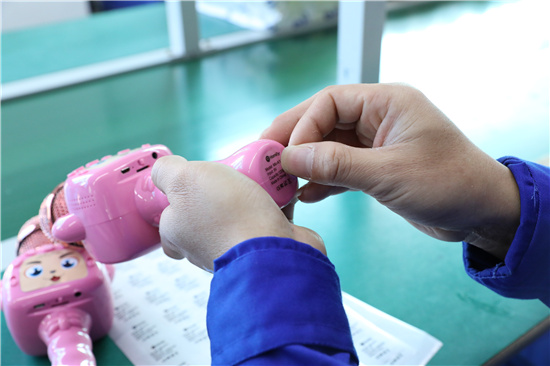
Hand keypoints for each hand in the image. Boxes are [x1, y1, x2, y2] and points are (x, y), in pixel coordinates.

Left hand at [151, 156, 324, 270]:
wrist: (272, 248)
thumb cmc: (227, 215)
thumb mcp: (184, 179)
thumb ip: (166, 171)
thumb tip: (164, 168)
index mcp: (179, 235)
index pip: (169, 223)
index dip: (179, 202)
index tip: (195, 186)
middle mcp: (203, 248)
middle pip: (206, 217)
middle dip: (220, 197)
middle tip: (231, 179)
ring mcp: (236, 252)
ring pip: (238, 220)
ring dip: (249, 203)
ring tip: (261, 184)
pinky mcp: (265, 250)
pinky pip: (266, 224)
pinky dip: (274, 209)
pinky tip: (281, 195)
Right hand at [261, 84, 519, 259]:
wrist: (483, 213)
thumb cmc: (446, 184)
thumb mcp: (388, 173)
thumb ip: (336, 164)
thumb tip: (288, 159)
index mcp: (385, 103)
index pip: (328, 103)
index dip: (302, 126)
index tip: (284, 156)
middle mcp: (377, 118)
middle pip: (323, 122)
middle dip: (295, 142)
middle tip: (265, 161)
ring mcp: (375, 143)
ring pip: (329, 147)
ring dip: (306, 164)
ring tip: (280, 182)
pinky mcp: (376, 168)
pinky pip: (340, 168)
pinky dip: (323, 181)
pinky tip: (306, 195)